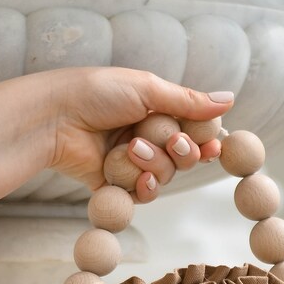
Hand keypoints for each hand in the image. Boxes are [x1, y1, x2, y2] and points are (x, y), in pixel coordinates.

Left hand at [0, 67, 233, 209]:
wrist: (54, 118)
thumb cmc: (95, 93)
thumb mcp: (147, 89)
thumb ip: (188, 101)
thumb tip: (230, 99)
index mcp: (155, 109)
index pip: (193, 129)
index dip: (204, 140)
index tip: (212, 145)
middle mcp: (147, 135)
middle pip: (184, 156)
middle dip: (181, 152)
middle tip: (173, 143)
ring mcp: (131, 161)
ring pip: (165, 176)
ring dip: (154, 164)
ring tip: (132, 148)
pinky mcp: (116, 183)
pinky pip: (143, 194)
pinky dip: (143, 187)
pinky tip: (138, 179)